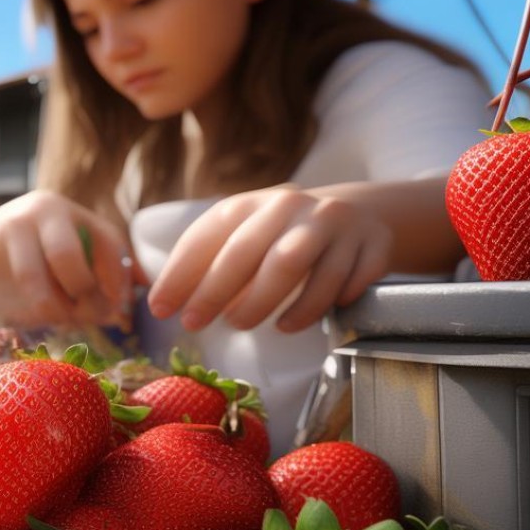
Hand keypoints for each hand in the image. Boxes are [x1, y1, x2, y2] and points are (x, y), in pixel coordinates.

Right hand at [0, 190, 129, 328]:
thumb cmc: (18, 282)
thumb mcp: (59, 282)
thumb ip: (87, 289)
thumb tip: (118, 311)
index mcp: (76, 218)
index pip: (112, 245)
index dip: (117, 281)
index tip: (113, 310)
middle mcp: (55, 208)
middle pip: (86, 253)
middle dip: (89, 293)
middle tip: (85, 318)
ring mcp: (28, 214)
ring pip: (63, 259)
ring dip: (63, 302)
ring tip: (60, 319)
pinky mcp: (6, 228)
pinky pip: (31, 274)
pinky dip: (40, 302)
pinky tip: (38, 314)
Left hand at [146, 186, 392, 332]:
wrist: (360, 213)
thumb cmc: (284, 236)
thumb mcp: (246, 236)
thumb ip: (208, 263)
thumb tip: (164, 303)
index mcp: (250, 204)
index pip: (207, 235)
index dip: (180, 274)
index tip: (160, 309)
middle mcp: (289, 207)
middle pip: (246, 251)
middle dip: (214, 291)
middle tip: (195, 323)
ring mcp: (331, 224)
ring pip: (292, 265)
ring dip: (264, 302)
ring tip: (245, 326)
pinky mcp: (368, 245)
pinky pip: (340, 281)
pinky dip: (316, 307)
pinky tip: (294, 323)